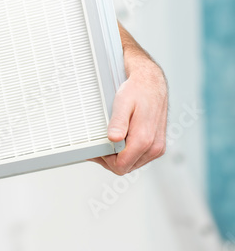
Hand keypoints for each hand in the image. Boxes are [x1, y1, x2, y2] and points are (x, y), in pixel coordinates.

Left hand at [89, 23, 168, 174]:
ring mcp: (157, 147)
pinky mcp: (156, 145)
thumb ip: (119, 122)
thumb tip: (114, 139)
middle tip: (96, 146)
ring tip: (106, 142)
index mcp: (145, 140)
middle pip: (125, 168)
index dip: (104, 161)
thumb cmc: (137, 90)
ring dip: (118, 157)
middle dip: (109, 160)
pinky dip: (127, 153)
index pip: (120, 166)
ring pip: (132, 164)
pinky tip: (117, 141)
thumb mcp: (123, 103)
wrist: (152, 82)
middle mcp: (154, 147)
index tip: (95, 149)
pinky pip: (138, 157)